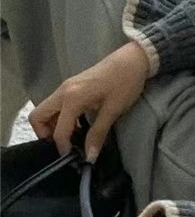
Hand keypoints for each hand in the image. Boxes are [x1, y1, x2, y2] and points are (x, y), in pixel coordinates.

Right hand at [30, 41, 149, 157]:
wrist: (134, 58)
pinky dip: (59, 117)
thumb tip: (89, 157)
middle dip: (45, 134)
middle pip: (38, 116)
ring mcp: (66, 86)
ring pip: (46, 109)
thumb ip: (98, 134)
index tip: (74, 158)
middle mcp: (63, 91)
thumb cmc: (125, 83)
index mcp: (72, 98)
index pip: (59, 131)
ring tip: (73, 136)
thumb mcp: (113, 110)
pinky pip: (56, 104)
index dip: (63, 147)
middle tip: (65, 144)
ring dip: (52, 125)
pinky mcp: (72, 85)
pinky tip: (77, 124)